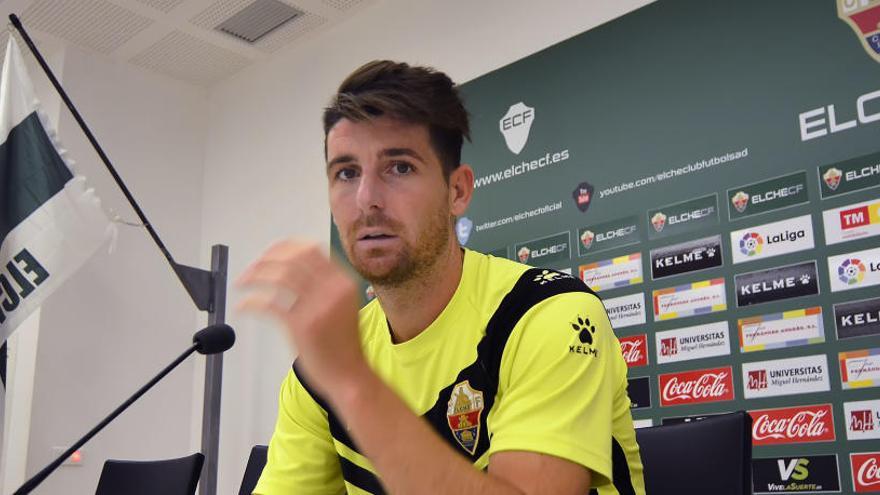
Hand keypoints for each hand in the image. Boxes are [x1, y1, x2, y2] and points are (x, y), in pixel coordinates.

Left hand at [236, 240, 367, 397]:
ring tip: (242, 283)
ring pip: (279, 277)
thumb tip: (292, 267)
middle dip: (266, 260)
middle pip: (293, 259)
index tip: (268, 254)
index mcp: (343, 281)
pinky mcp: (302, 326)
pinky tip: (242, 306)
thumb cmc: (343, 343)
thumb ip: (325, 286)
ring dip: (255, 276)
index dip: (284, 248)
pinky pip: (269, 305)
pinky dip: (251, 302)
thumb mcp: (342, 306)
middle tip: (251, 269)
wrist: (349, 375)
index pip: (310, 250)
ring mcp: (318, 307)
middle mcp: (332, 289)